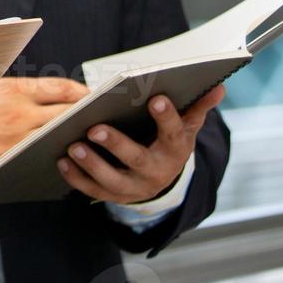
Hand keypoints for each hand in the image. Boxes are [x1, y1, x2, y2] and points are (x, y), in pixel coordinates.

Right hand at [0, 76, 87, 171]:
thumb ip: (22, 84)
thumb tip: (55, 88)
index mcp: (15, 90)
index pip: (61, 88)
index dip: (83, 92)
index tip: (92, 96)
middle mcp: (19, 114)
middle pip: (67, 114)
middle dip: (86, 115)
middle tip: (100, 116)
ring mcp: (16, 140)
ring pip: (58, 138)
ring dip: (76, 137)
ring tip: (88, 136)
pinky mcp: (11, 160)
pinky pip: (42, 159)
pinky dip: (58, 156)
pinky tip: (67, 155)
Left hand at [57, 84, 224, 205]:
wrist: (163, 180)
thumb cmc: (170, 142)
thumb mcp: (187, 126)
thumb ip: (198, 106)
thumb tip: (219, 85)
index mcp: (175, 150)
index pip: (174, 133)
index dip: (167, 117)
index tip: (155, 98)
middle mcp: (155, 172)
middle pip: (137, 160)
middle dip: (116, 145)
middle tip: (95, 127)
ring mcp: (134, 188)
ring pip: (112, 180)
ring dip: (91, 164)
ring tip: (73, 147)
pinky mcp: (114, 196)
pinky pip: (93, 190)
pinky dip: (76, 178)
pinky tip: (62, 162)